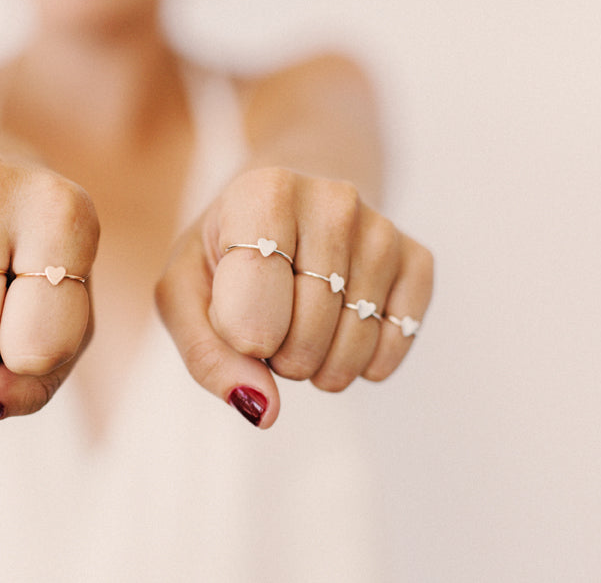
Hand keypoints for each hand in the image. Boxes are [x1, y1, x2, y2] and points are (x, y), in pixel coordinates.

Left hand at [155, 167, 432, 427]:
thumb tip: (263, 409)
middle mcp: (334, 200)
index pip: (256, 309)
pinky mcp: (417, 257)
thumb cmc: (224, 255)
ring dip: (319, 365)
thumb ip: (206, 355)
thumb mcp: (183, 293)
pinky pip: (397, 343)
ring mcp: (382, 228)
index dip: (241, 340)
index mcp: (265, 192)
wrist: (285, 208)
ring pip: (354, 345)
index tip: (234, 322)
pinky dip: (365, 362)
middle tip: (269, 327)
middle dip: (279, 356)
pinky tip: (341, 333)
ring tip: (301, 328)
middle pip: (307, 335)